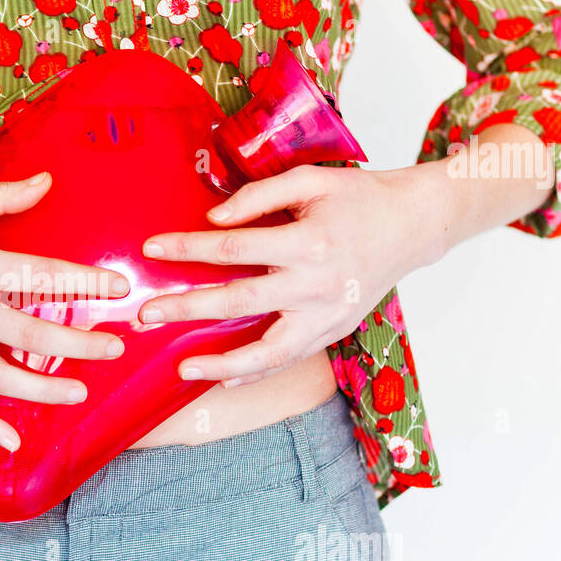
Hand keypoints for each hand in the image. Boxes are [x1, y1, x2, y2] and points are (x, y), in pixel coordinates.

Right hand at [0, 173, 129, 450]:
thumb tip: (45, 182)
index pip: (41, 275)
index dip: (85, 282)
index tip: (118, 288)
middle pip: (32, 333)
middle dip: (80, 344)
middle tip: (114, 348)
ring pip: (1, 377)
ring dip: (44, 389)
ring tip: (79, 393)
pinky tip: (12, 440)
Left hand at [137, 164, 445, 386]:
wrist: (414, 226)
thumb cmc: (360, 199)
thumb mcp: (311, 180)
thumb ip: (258, 197)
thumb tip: (213, 220)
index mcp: (307, 242)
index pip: (233, 249)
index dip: (188, 248)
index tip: (152, 248)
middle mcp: (315, 284)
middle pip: (238, 301)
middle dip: (187, 309)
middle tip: (146, 315)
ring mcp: (325, 315)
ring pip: (266, 351)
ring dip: (220, 364)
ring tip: (182, 369)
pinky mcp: (332, 332)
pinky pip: (288, 360)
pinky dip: (255, 373)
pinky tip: (223, 379)